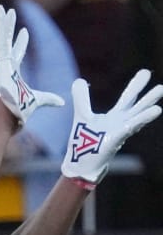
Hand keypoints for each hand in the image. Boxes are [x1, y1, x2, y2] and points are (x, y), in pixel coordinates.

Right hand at [0, 5, 63, 123]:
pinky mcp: (0, 63)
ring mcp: (2, 65)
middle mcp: (6, 68)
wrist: (12, 115)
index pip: (17, 54)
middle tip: (9, 14)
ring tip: (2, 8)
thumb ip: (48, 99)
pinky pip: (0, 42)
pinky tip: (2, 14)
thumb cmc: (21, 110)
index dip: (20, 44)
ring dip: (2, 24)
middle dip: (8, 28)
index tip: (24, 32)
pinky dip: (1, 28)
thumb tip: (62, 102)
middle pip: (7, 43)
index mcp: (13, 74)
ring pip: (1, 39)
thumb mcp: (38, 100)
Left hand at [61, 69, 162, 183]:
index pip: (127, 99)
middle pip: (136, 106)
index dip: (135, 86)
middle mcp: (120, 124)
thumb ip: (82, 99)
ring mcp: (119, 132)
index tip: (145, 73)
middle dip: (147, 95)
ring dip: (147, 105)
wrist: (81, 162)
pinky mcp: (115, 139)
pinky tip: (155, 110)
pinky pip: (129, 127)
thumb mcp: (82, 115)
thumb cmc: (84, 141)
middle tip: (160, 84)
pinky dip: (141, 119)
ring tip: (161, 90)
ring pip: (136, 116)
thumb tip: (79, 80)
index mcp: (114, 117)